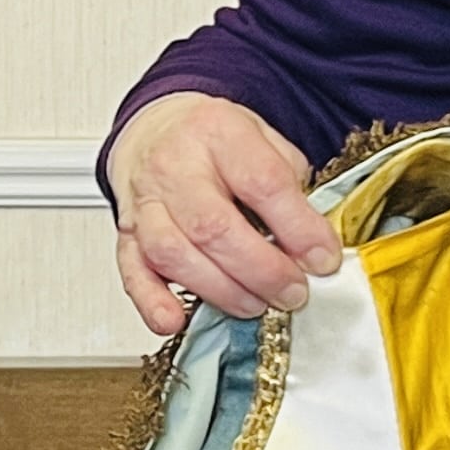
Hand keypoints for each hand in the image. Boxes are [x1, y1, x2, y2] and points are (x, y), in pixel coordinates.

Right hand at [106, 94, 343, 337]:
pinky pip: (133, 271)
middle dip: (262, 270)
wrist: (155, 130)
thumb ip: (290, 184)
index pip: (262, 182)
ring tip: (255, 304)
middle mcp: (175, 165)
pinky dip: (153, 302)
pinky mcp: (127, 234)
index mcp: (219, 133)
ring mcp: (145, 202)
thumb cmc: (213, 141)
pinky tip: (176, 320)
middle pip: (214, 226)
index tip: (323, 259)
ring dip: (221, 290)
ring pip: (173, 254)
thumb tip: (312, 243)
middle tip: (292, 292)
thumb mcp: (263, 138)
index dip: (298, 228)